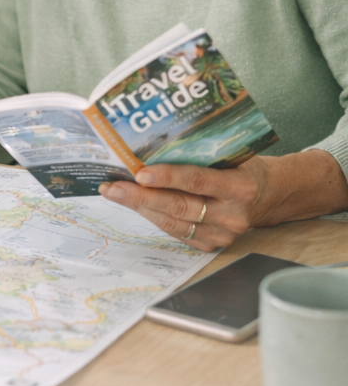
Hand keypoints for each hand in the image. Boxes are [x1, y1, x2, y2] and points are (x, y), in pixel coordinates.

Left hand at [97, 149, 347, 249]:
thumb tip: (154, 141)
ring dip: (140, 207)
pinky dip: (153, 217)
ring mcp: (222, 234)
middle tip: (113, 186)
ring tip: (115, 194)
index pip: (197, 181)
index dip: (168, 178)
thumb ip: (202, 153)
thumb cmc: (245, 167)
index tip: (140, 173)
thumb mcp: (233, 154)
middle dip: (141, 196)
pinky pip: (176, 232)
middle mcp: (232, 215)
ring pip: (173, 222)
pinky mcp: (212, 244)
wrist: (272, 195)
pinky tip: (136, 205)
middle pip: (179, 206)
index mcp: (241, 187)